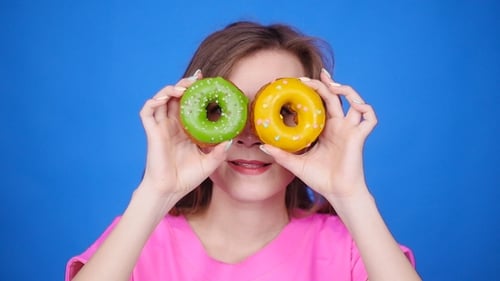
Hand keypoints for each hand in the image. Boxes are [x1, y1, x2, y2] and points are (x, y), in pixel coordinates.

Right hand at [138, 70, 230, 199]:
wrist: (170, 191)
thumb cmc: (187, 178)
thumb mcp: (209, 163)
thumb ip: (220, 151)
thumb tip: (231, 139)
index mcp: (185, 129)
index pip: (189, 103)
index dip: (195, 90)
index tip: (206, 80)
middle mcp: (172, 125)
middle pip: (175, 97)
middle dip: (184, 84)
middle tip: (196, 80)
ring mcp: (161, 127)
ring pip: (161, 100)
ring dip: (170, 89)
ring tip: (182, 87)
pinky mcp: (152, 133)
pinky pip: (147, 112)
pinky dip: (153, 102)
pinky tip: (164, 98)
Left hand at [260, 70, 376, 199]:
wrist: (338, 193)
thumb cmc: (320, 179)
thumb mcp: (296, 164)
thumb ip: (281, 154)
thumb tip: (262, 146)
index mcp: (325, 129)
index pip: (320, 104)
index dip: (312, 92)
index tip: (298, 83)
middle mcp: (338, 126)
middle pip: (334, 97)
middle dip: (324, 83)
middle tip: (307, 78)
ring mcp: (349, 130)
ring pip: (354, 101)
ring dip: (345, 89)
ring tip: (331, 84)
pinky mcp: (359, 136)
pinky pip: (369, 118)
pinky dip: (366, 108)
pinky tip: (356, 105)